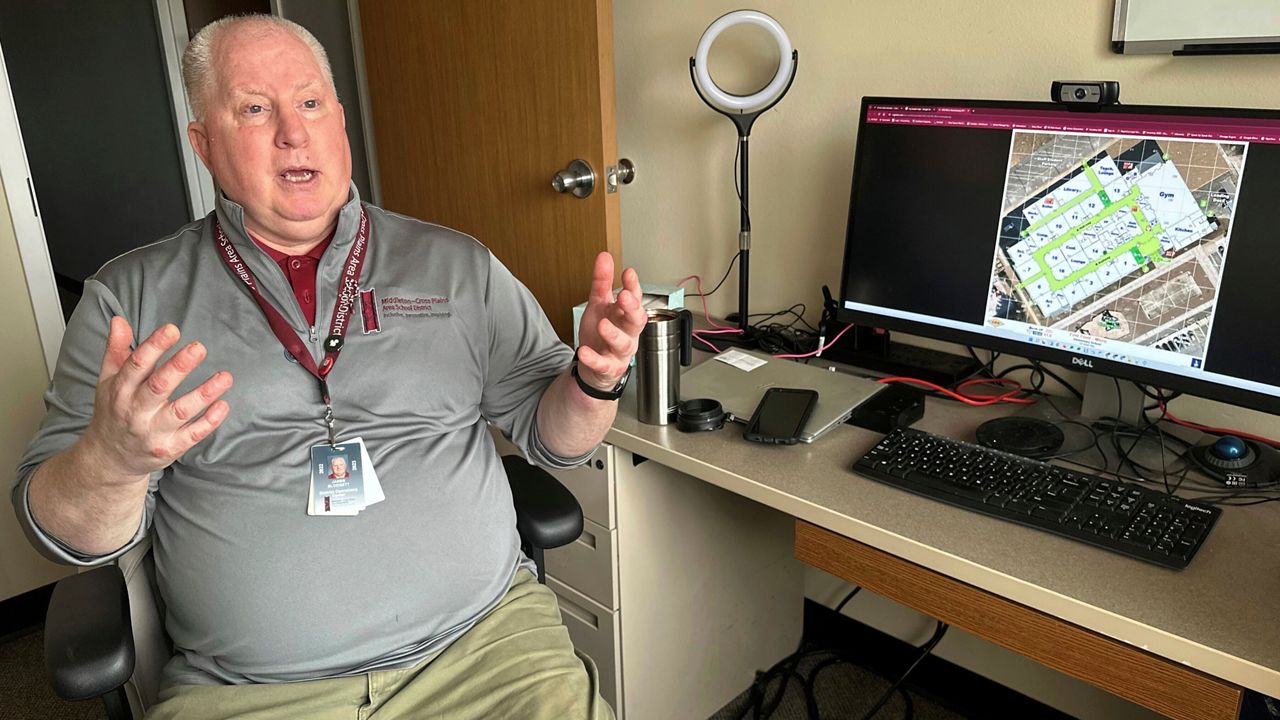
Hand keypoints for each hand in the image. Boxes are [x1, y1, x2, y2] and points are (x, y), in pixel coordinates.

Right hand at [79, 317, 233, 480]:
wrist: (108, 458)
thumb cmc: (113, 412)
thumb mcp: (108, 380)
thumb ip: (116, 350)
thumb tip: (119, 321)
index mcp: (121, 390)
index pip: (136, 365)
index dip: (154, 346)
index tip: (172, 329)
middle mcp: (136, 411)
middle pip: (158, 387)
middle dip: (179, 367)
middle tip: (198, 348)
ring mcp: (153, 431)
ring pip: (180, 412)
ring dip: (204, 394)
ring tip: (225, 377)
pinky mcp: (169, 449)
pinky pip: (192, 435)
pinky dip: (209, 421)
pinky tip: (223, 405)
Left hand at [575, 252, 645, 390]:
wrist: (593, 366)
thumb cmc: (600, 334)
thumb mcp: (599, 305)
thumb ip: (602, 282)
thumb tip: (605, 256)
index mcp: (625, 315)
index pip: (635, 298)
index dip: (633, 286)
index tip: (628, 273)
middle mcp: (627, 333)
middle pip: (637, 321)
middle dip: (632, 309)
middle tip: (624, 297)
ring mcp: (620, 352)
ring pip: (624, 344)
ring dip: (614, 334)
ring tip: (602, 324)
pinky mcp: (609, 368)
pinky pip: (604, 365)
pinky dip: (594, 359)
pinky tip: (585, 352)